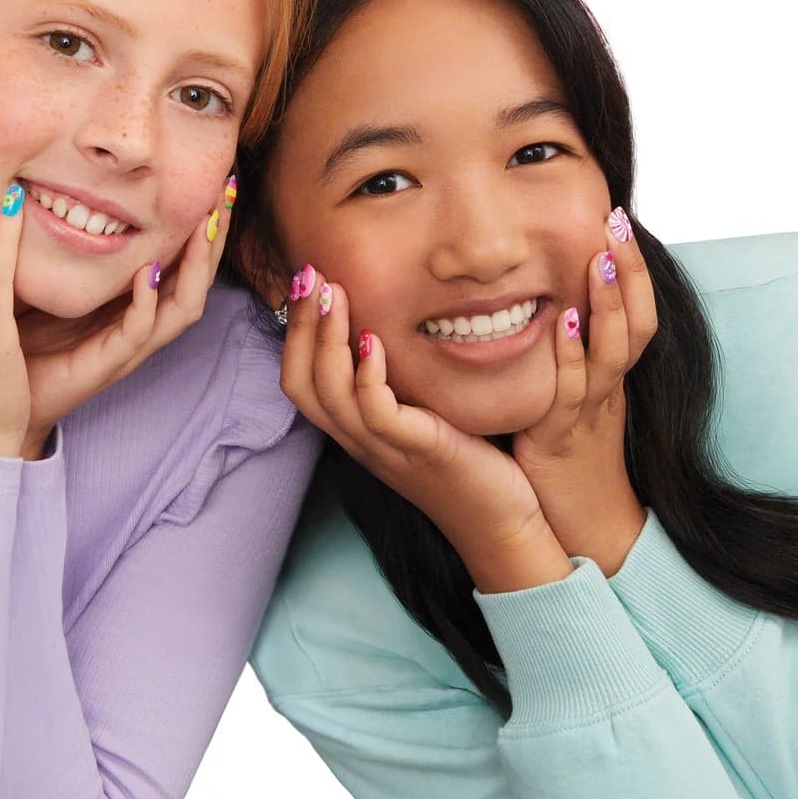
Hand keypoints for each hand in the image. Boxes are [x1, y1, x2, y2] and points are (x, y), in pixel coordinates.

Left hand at [16, 180, 236, 455]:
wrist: (3, 397)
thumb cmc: (23, 336)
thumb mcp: (50, 276)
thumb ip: (63, 240)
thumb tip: (53, 181)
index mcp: (132, 300)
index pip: (184, 257)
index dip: (203, 222)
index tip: (216, 179)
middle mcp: (142, 321)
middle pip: (198, 276)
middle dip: (215, 235)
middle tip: (226, 191)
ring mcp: (130, 345)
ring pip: (184, 305)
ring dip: (198, 265)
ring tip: (204, 227)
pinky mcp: (108, 364)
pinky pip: (140, 333)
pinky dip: (149, 302)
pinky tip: (150, 273)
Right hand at [280, 269, 570, 592]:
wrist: (504, 523)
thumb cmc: (469, 462)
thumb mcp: (425, 413)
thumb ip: (402, 379)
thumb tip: (393, 324)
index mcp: (356, 430)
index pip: (298, 380)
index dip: (293, 331)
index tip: (307, 282)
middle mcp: (359, 440)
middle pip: (300, 383)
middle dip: (299, 326)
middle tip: (310, 275)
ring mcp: (384, 448)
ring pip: (329, 393)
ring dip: (326, 338)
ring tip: (333, 293)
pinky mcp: (417, 451)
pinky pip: (375, 412)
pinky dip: (366, 374)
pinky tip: (372, 340)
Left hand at [512, 210, 655, 573]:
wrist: (582, 528)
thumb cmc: (570, 458)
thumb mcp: (576, 396)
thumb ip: (571, 354)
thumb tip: (554, 302)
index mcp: (610, 375)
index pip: (633, 311)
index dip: (631, 267)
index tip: (617, 218)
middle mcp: (608, 388)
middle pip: (634, 322)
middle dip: (628, 270)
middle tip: (617, 220)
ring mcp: (589, 412)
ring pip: (611, 353)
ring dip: (606, 304)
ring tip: (598, 259)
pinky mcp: (560, 438)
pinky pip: (570, 393)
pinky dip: (570, 357)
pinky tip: (562, 324)